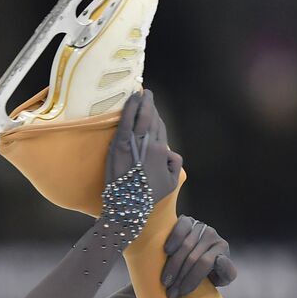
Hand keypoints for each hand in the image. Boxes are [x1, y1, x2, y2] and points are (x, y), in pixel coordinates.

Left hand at [105, 89, 182, 204]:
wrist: (129, 205)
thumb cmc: (149, 196)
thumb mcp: (171, 183)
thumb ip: (175, 165)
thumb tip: (172, 153)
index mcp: (163, 152)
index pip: (160, 129)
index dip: (157, 119)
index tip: (152, 111)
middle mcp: (152, 145)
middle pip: (152, 120)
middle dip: (150, 105)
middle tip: (147, 94)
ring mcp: (136, 143)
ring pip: (142, 117)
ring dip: (142, 102)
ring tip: (140, 92)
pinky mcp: (121, 145)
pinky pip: (127, 122)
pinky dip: (130, 108)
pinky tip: (131, 98)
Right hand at [160, 216, 236, 297]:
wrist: (199, 255)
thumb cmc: (210, 269)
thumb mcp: (222, 276)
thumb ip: (227, 272)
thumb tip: (219, 260)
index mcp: (222, 248)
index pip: (205, 264)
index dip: (192, 279)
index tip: (182, 292)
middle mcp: (212, 235)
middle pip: (192, 258)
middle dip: (180, 278)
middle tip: (170, 292)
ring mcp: (200, 226)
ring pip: (185, 246)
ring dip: (173, 266)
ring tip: (165, 281)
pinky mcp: (188, 220)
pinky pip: (181, 228)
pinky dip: (173, 239)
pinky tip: (167, 251)